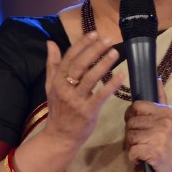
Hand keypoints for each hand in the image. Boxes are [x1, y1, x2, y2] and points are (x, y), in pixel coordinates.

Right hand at [42, 32, 123, 152]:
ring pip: (91, 78)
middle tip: (108, 40)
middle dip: (94, 50)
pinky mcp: (88, 111)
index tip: (94, 34)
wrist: (59, 137)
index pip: (69, 58)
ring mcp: (76, 100)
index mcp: (57, 80)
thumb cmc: (58, 110)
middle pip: (80, 65)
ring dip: (104, 64)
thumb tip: (50, 43)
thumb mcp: (50, 86)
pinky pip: (101, 95)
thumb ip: (52, 64)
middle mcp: (65, 88)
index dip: (82, 44)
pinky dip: (111, 84)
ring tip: (116, 53)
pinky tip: (121, 75)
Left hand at [123, 79, 171, 171]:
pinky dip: (134, 158)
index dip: (131, 115)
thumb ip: (162, 101)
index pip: (138, 106)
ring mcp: (159, 137)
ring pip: (130, 137)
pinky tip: (141, 160)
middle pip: (131, 123)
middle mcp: (163, 122)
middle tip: (139, 142)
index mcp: (165, 112)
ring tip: (141, 151)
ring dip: (132, 147)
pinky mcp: (155, 152)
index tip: (136, 124)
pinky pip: (133, 152)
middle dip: (131, 134)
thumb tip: (157, 80)